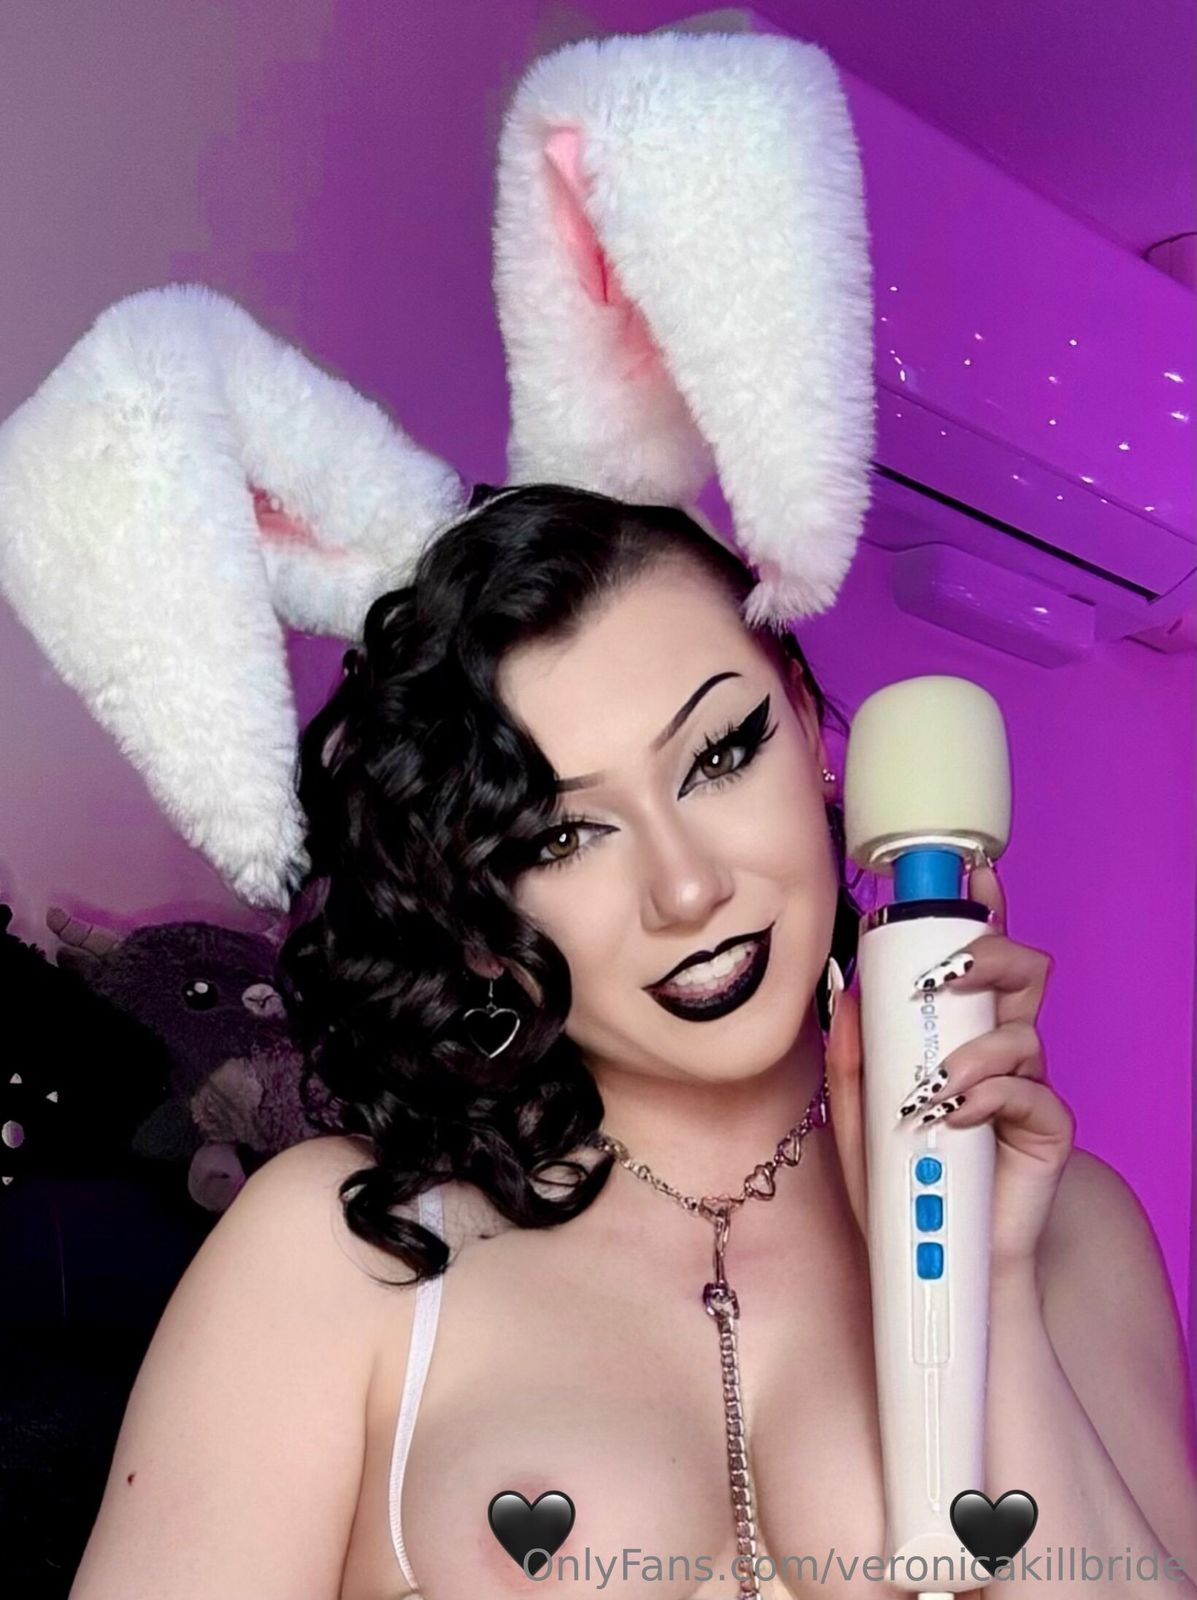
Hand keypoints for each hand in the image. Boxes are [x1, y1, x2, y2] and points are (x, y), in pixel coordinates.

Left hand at [824, 863, 1074, 1270]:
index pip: (979, 958)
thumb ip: (850, 1055)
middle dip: (989, 956)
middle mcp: (999, 1050)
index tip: (973, 875)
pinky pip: (1034, 1095)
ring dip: (976, 1048)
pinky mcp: (1046, 1133)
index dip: (984, 911)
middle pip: (1021, 973)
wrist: (929, 1265)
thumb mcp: (854, 1115)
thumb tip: (843, 990)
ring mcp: (1027, 1089)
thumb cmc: (898, 1186)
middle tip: (946, 975)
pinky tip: (955, 1118)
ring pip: (1025, 1030)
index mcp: (959, 1032)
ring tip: (935, 1084)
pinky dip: (991, 1098)